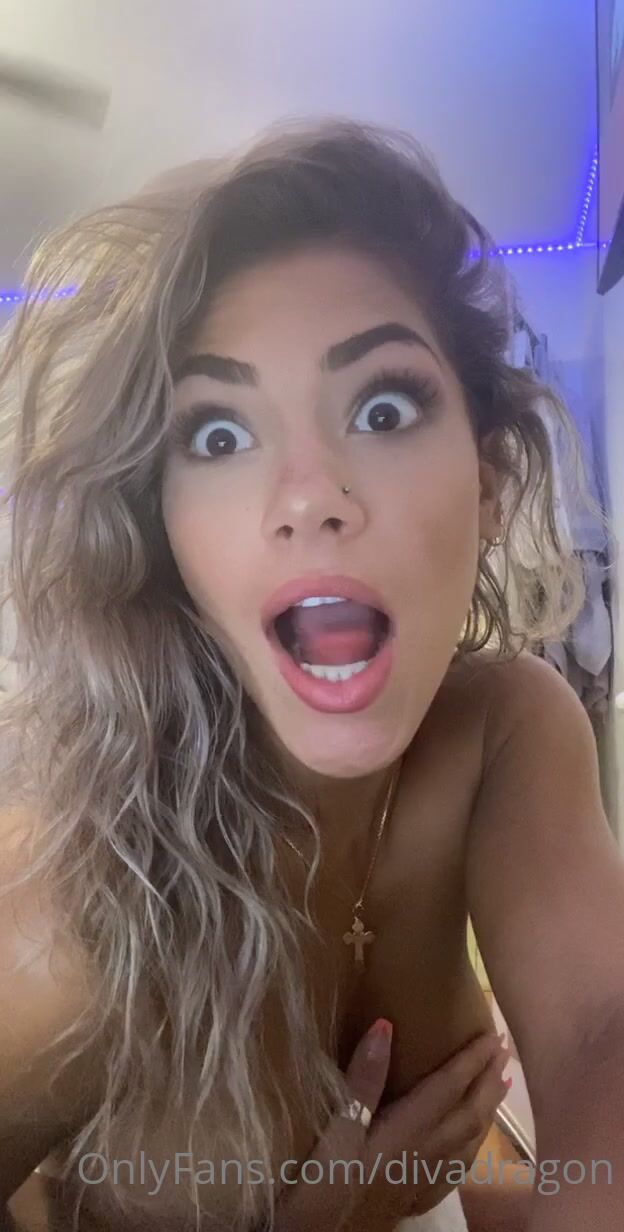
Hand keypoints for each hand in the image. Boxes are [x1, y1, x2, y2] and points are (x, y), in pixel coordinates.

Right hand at [273, 1020, 508, 1231]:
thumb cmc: (320, 1185)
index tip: (492, 1034)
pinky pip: (458, 1168)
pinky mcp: (413, 1200)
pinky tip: (469, 1144)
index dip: (472, 1059)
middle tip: (504, 1050)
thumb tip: (386, 1026)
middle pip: (468, 1113)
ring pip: (469, 1141)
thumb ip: (363, 1080)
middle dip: (488, 1080)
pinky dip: (472, 1146)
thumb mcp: (334, 1128)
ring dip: (487, 1109)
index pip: (449, 1088)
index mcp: (407, 1133)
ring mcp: (422, 1181)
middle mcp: (424, 1156)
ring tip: (499, 1088)